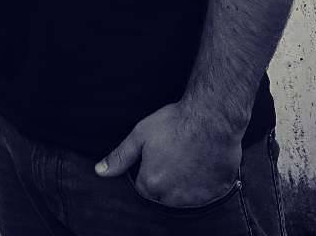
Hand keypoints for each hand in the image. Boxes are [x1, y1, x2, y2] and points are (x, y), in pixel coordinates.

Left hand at [95, 101, 242, 206]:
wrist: (211, 119)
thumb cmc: (175, 123)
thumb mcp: (140, 135)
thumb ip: (120, 156)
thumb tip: (100, 171)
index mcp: (152, 183)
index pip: (142, 186)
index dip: (147, 168)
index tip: (157, 153)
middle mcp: (173, 197)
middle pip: (162, 193)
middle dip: (164, 178)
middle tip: (173, 153)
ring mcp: (196, 198)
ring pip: (183, 196)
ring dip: (183, 183)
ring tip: (187, 156)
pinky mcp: (215, 194)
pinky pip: (205, 195)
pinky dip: (202, 183)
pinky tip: (201, 162)